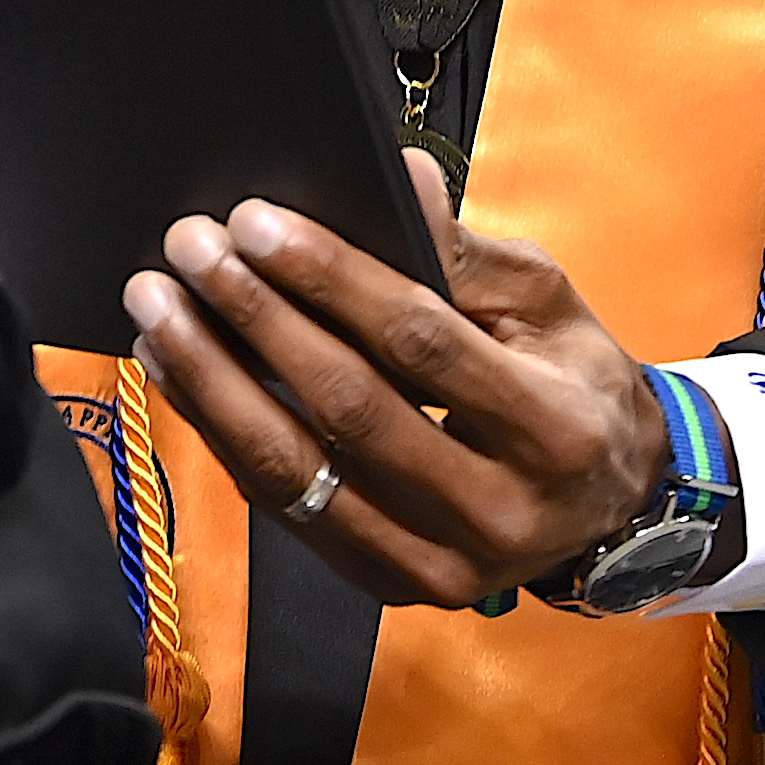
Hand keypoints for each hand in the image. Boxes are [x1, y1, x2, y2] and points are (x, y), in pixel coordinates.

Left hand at [121, 158, 735, 609]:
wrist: (609, 504)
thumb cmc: (572, 381)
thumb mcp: (546, 301)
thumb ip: (465, 249)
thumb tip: (396, 177)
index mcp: (552, 430)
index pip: (418, 342)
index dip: (330, 279)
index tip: (254, 221)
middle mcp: (498, 514)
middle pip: (347, 408)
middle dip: (254, 317)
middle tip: (189, 249)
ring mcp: (439, 566)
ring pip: (298, 471)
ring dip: (211, 381)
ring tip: (156, 307)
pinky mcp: (390, 586)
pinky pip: (286, 507)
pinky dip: (221, 434)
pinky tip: (178, 371)